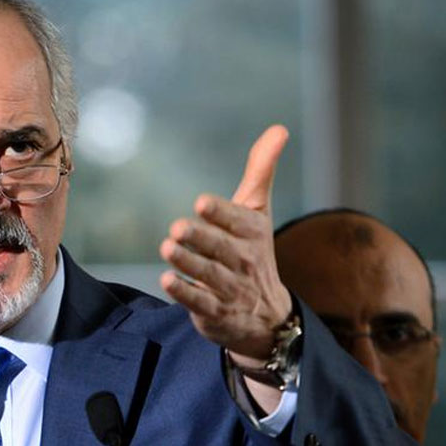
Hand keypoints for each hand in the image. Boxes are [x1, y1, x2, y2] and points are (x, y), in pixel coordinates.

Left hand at [159, 125, 291, 360]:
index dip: (220, 212)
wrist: (267, 316)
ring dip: (187, 262)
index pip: (237, 221)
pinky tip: (166, 281)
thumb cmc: (254, 252)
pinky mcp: (215, 312)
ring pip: (208, 274)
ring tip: (167, 248)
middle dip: (200, 237)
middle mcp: (244, 261)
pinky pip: (199, 302)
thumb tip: (279, 128)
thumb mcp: (258, 213)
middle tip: (178, 227)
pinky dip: (184, 293)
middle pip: (221, 248)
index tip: (201, 203)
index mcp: (252, 233)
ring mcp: (231, 289)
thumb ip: (261, 172)